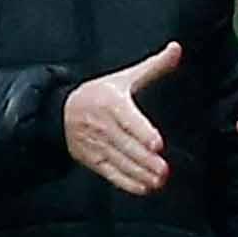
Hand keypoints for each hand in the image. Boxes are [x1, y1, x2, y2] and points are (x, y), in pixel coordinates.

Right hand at [65, 43, 179, 194]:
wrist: (61, 112)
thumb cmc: (100, 93)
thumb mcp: (124, 77)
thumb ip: (153, 66)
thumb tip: (176, 49)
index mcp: (111, 102)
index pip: (128, 119)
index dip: (142, 132)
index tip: (157, 143)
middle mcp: (102, 124)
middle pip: (126, 145)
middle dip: (145, 160)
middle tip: (164, 170)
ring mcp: (96, 144)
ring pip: (120, 161)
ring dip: (139, 173)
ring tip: (158, 180)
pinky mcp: (92, 159)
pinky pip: (110, 173)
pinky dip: (126, 182)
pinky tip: (143, 187)